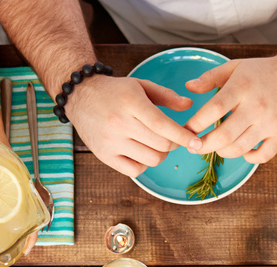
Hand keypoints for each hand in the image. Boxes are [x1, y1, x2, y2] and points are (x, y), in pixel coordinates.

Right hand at [65, 74, 201, 176]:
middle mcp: (119, 123)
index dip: (183, 136)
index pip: (163, 125)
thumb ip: (166, 96)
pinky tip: (142, 153)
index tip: (197, 142)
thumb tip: (188, 105)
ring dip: (160, 154)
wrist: (80, 96)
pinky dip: (144, 165)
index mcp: (131, 102)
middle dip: (174, 144)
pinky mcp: (104, 155)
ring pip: (152, 159)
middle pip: (161, 145)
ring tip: (155, 144)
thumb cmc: (115, 92)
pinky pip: (135, 170)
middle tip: (172, 138)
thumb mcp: (140, 86)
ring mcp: (110, 141)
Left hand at [184, 48, 276, 163]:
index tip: (186, 131)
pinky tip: (242, 151)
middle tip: (194, 147)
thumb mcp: (236, 67)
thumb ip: (210, 78)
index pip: (213, 110)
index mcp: (242, 87)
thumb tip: (188, 88)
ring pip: (240, 148)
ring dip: (222, 152)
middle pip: (224, 136)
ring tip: (216, 148)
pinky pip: (262, 156)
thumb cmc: (265, 71)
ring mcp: (271, 122)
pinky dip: (248, 158)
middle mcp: (256, 106)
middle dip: (203, 145)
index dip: (195, 124)